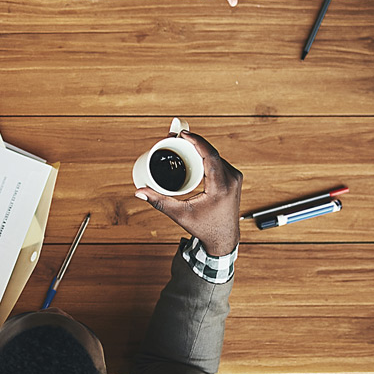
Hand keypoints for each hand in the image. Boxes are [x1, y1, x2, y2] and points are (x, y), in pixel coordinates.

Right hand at [135, 132, 242, 256]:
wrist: (224, 239)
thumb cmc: (205, 228)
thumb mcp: (180, 215)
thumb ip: (159, 202)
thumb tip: (139, 192)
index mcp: (221, 186)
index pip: (210, 155)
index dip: (197, 141)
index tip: (183, 134)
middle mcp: (231, 180)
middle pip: (212, 152)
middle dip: (194, 143)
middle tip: (177, 138)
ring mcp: (235, 179)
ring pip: (216, 156)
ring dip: (201, 148)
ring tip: (183, 144)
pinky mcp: (234, 179)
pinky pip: (219, 161)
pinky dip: (207, 156)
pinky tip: (196, 153)